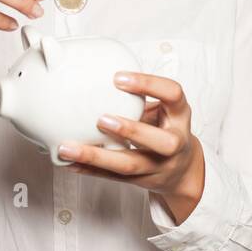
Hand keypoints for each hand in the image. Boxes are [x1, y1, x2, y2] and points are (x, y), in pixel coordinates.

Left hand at [60, 71, 204, 225]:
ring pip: (130, 165)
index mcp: (180, 116)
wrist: (183, 170)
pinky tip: (68, 163)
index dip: (149, 85)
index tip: (118, 78)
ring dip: (97, 156)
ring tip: (68, 147)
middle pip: (162, 142)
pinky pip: (113, 178)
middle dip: (132, 130)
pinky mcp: (142, 181)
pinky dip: (89, 170)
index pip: (173, 94)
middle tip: (101, 119)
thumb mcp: (165, 108)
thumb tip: (96, 69)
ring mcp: (159, 166)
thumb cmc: (166, 128)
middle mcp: (175, 143)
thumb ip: (140, 95)